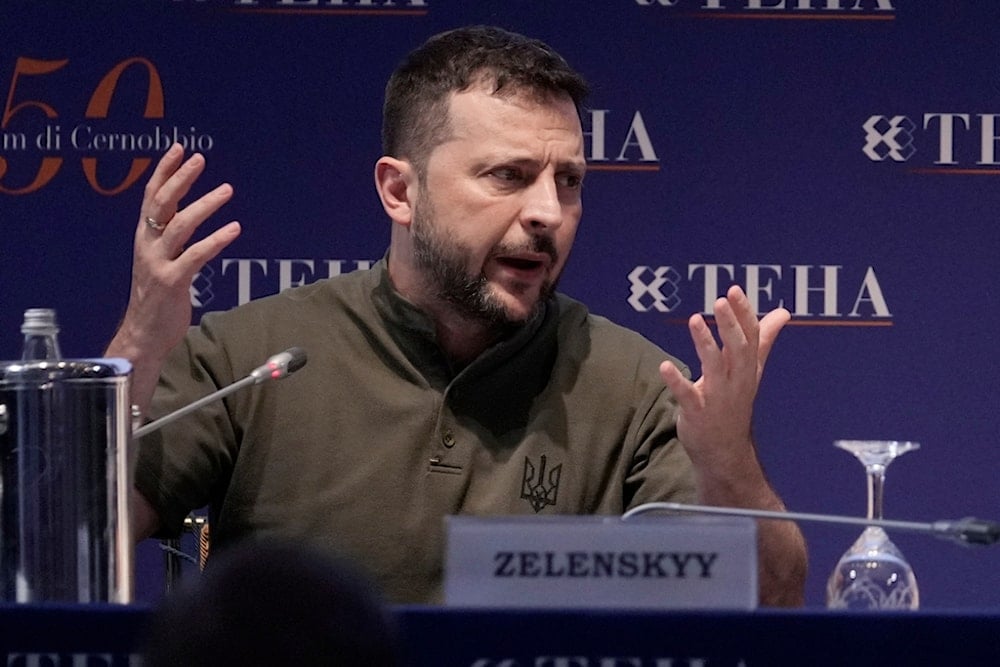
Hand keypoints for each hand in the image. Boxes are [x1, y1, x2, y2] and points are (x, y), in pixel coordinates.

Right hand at [107, 143, 239, 408]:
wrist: (144, 335)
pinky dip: (216, 240)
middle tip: (199, 159)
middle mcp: (147, 246)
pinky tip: (235, 228)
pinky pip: (196, 256)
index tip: (179, 148)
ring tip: (227, 190)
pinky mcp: (171, 282)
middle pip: (161, 204)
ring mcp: (157, 263)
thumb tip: (187, 213)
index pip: (151, 196)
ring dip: (204, 205)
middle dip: (180, 178)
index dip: (164, 171)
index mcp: (144, 237)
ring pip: (179, 226)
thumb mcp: (160, 260)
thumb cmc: (157, 298)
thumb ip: (171, 238)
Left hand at [658, 285, 788, 472]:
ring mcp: (717, 397)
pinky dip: (677, 381)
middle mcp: (736, 380)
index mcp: (747, 367)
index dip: (743, 313)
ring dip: (705, 343)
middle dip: (730, 324)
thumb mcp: (751, 370)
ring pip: (714, 367)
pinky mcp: (697, 412)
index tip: (734, 289)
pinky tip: (664, 366)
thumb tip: (783, 312)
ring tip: (694, 320)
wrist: (725, 450)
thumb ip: (763, 339)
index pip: (750, 336)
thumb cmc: (735, 403)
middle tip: (720, 301)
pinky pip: (687, 395)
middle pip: (737, 349)